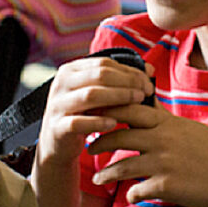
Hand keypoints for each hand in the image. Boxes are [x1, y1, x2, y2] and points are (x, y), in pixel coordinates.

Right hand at [36, 57, 154, 165]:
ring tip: (137, 102)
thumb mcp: (100, 94)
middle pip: (99, 76)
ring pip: (90, 95)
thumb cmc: (84, 113)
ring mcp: (57, 105)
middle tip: (146, 92)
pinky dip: (98, 122)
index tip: (148, 82)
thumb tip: (150, 69)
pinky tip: (114, 124)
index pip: (104, 64)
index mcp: (71, 70)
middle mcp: (61, 84)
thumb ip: (122, 80)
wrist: (58, 143)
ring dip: (118, 97)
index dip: (129, 71)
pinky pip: (78, 122)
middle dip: (127, 83)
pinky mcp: (57, 127)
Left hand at [87, 104, 207, 206]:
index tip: (94, 116)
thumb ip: (163, 116)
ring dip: (107, 174)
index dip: (108, 111)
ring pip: (124, 166)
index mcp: (167, 123)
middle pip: (121, 136)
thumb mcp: (187, 127)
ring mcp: (165, 163)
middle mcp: (163, 139)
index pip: (130, 109)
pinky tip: (130, 195)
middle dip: (99, 142)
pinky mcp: (168, 186)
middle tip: (89, 147)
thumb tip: (146, 98)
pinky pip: (139, 190)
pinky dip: (132, 194)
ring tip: (97, 179)